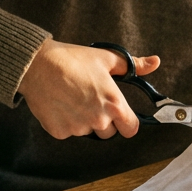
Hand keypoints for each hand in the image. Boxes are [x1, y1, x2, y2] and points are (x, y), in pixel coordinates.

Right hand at [18, 40, 160, 139]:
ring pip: (87, 131)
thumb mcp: (107, 58)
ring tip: (72, 97)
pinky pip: (68, 131)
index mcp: (114, 104)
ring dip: (83, 120)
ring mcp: (78, 128)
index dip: (127, 122)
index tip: (120, 114)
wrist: (36, 65)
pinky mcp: (59, 132)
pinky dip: (65, 121)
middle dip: (103, 120)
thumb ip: (133, 65)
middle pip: (108, 132)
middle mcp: (98, 120)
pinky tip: (59, 103)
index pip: (131, 129)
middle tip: (90, 99)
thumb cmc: (73, 59)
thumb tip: (155, 62)